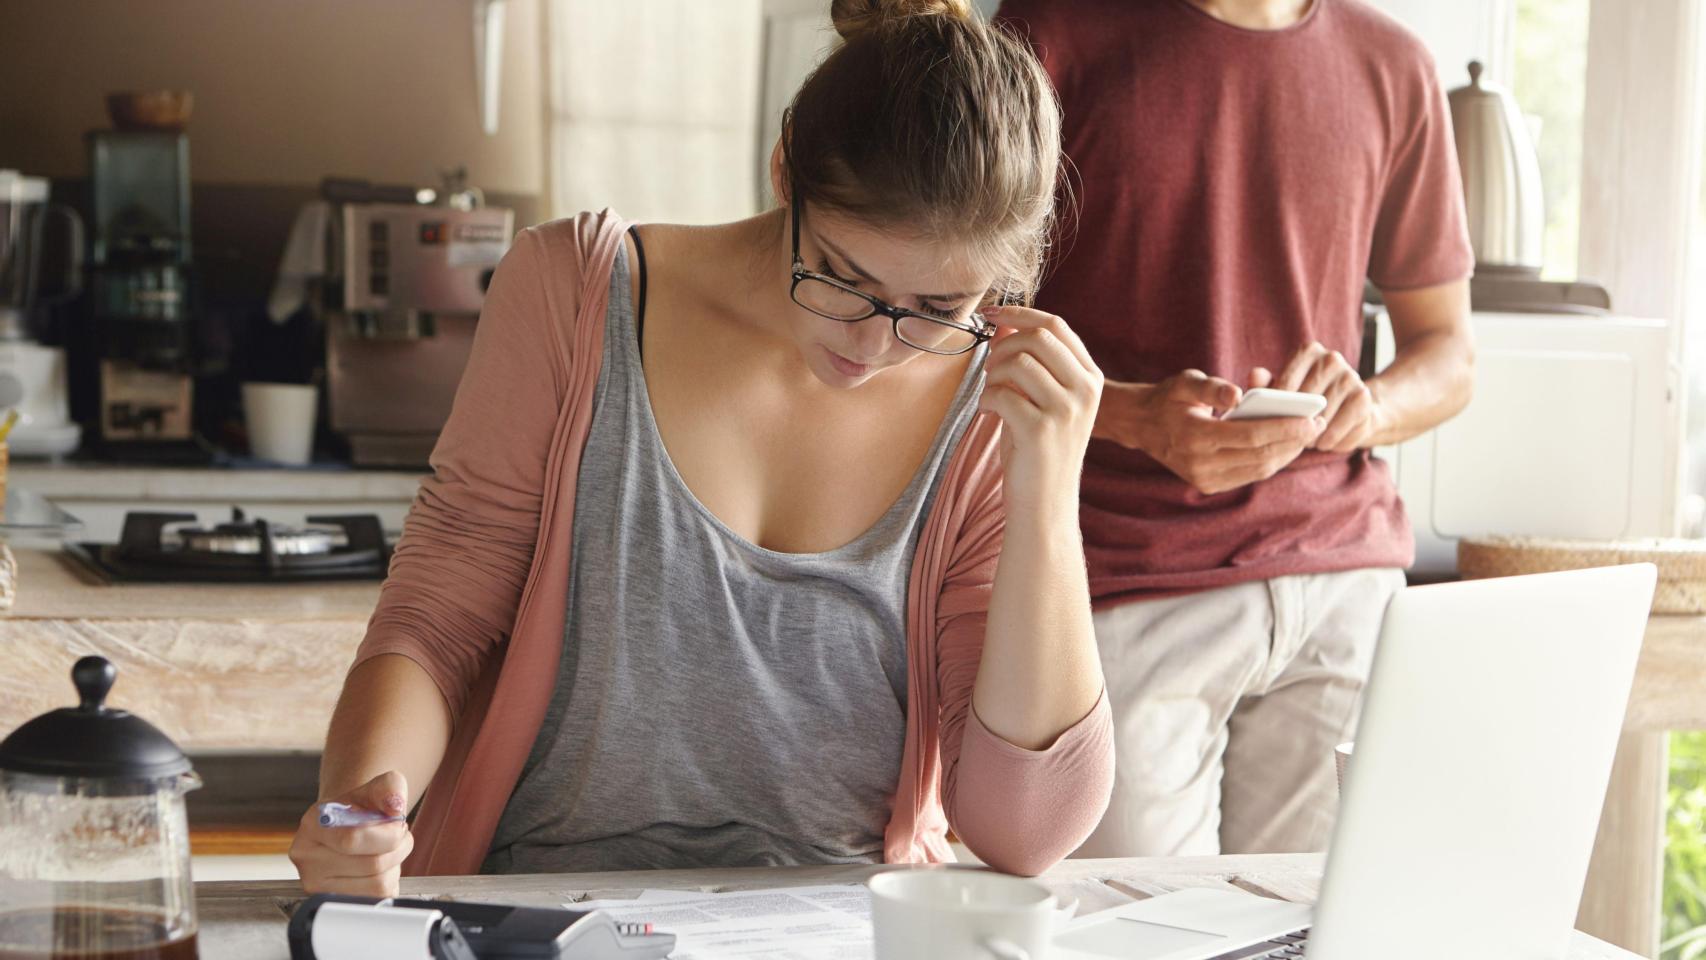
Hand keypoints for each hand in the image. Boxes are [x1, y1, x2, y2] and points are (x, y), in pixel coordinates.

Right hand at [289, 770, 413, 896]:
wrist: (349, 826)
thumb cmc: (360, 808)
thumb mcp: (377, 787)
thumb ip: (390, 787)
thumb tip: (395, 806)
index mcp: (313, 825)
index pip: (352, 839)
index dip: (388, 834)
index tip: (398, 823)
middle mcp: (307, 858)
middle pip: (372, 864)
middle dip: (399, 847)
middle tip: (398, 836)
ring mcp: (317, 885)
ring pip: (378, 885)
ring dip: (395, 866)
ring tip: (386, 851)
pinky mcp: (334, 902)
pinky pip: (378, 899)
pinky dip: (389, 882)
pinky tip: (378, 868)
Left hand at [977, 306, 1102, 515]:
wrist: (1045, 503)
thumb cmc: (1038, 449)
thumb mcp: (1040, 400)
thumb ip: (1029, 362)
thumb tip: (1003, 324)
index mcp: (1090, 378)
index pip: (1056, 325)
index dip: (1019, 313)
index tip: (991, 314)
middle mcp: (1085, 390)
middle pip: (1039, 336)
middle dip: (1004, 345)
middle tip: (990, 368)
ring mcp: (1067, 410)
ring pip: (1019, 361)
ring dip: (993, 373)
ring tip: (991, 394)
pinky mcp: (1041, 430)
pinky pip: (1002, 393)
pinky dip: (986, 399)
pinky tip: (989, 414)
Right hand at [1116, 369, 1322, 494]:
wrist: (1141, 425)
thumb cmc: (1168, 398)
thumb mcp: (1185, 382)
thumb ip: (1212, 387)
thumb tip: (1239, 394)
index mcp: (1194, 435)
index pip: (1251, 436)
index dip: (1285, 428)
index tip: (1312, 418)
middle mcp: (1199, 463)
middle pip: (1260, 456)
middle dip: (1293, 441)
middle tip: (1318, 424)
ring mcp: (1203, 478)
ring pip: (1258, 470)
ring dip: (1286, 453)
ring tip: (1306, 435)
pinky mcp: (1208, 485)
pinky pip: (1248, 475)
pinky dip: (1270, 461)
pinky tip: (1285, 446)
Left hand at [1259, 341, 1385, 452]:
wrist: (1351, 407)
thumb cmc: (1306, 399)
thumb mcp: (1283, 391)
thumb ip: (1265, 384)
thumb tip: (1254, 376)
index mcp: (1308, 351)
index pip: (1287, 380)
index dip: (1276, 405)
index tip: (1268, 422)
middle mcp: (1331, 359)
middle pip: (1305, 399)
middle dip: (1294, 422)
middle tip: (1285, 438)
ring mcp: (1350, 377)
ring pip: (1322, 415)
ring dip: (1311, 435)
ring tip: (1303, 442)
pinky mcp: (1363, 398)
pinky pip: (1340, 427)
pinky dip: (1329, 441)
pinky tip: (1322, 443)